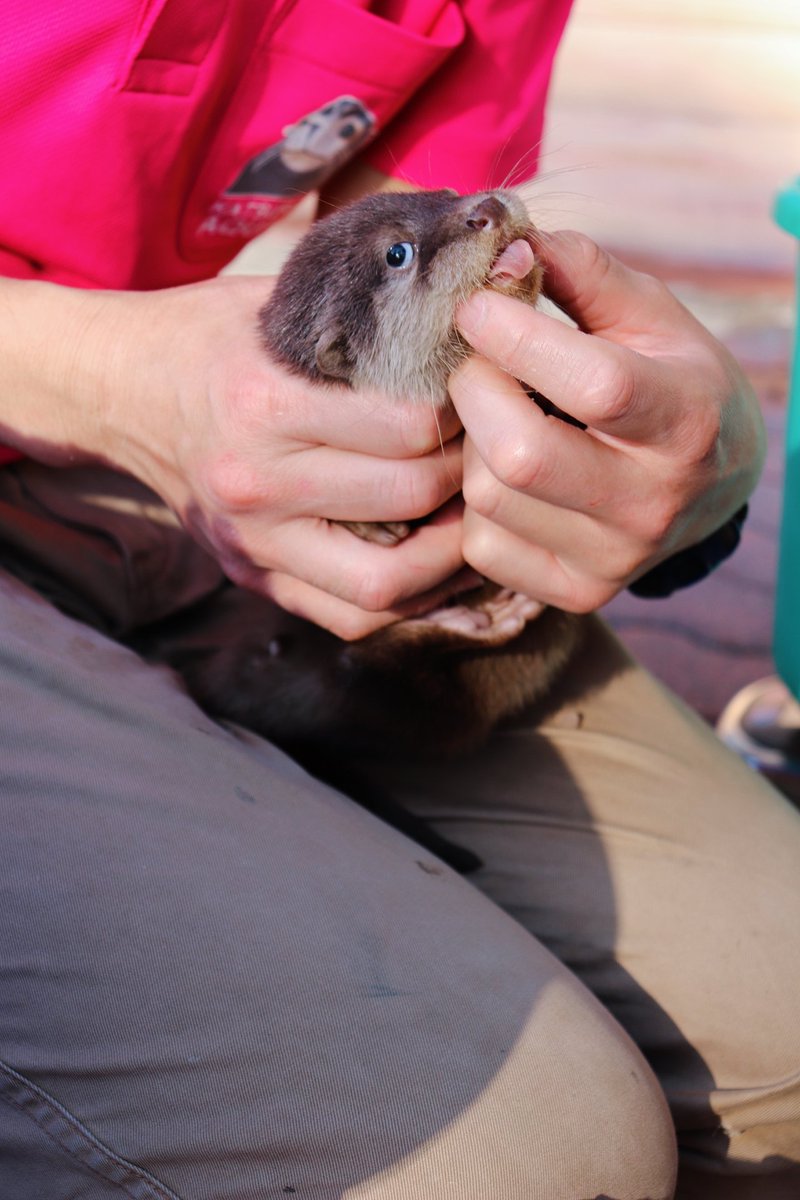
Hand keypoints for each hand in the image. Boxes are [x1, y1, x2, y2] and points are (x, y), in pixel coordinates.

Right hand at [0, 274, 466, 637]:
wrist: (118, 388)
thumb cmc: (210, 338)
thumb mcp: (278, 305)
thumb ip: (364, 320)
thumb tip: (468, 323)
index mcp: (266, 405)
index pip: (406, 428)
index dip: (464, 413)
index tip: (482, 398)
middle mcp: (257, 483)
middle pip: (408, 500)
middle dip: (469, 479)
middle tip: (494, 457)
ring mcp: (253, 542)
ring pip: (384, 586)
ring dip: (450, 558)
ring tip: (478, 522)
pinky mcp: (253, 575)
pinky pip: (349, 617)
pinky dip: (405, 600)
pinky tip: (435, 564)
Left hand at [449, 230, 765, 611]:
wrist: (713, 485)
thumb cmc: (671, 382)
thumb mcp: (651, 317)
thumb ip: (584, 274)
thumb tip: (508, 245)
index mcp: (687, 421)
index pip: (594, 384)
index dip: (517, 336)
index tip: (477, 305)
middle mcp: (654, 502)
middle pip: (519, 454)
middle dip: (475, 391)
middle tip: (477, 363)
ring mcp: (614, 558)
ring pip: (488, 497)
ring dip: (472, 444)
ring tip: (502, 418)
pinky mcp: (577, 591)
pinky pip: (483, 544)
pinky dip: (477, 501)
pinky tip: (509, 474)